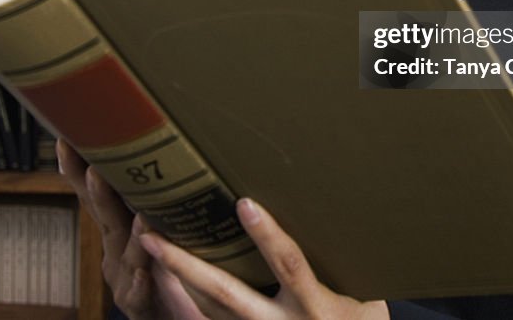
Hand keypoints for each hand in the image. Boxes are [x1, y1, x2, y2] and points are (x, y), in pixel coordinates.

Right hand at [57, 139, 205, 319]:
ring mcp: (125, 279)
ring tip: (123, 201)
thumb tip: (172, 150)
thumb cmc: (177, 274)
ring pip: (123, 249)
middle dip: (95, 188)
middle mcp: (116, 252)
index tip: (67, 138)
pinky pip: (138, 292)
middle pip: (104, 215)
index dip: (81, 168)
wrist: (178, 319)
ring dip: (124, 226)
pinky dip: (138, 281)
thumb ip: (162, 197)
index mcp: (121, 230)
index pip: (98, 193)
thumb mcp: (166, 227)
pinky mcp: (142, 307)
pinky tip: (141, 272)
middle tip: (88, 158)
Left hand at [138, 197, 388, 319]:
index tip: (245, 204)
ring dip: (178, 277)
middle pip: (227, 293)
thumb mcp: (363, 294)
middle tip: (152, 235)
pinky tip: (170, 274)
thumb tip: (327, 206)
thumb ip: (339, 260)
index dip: (267, 235)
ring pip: (211, 309)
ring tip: (149, 244)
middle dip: (187, 265)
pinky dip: (190, 297)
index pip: (288, 265)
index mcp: (315, 306)